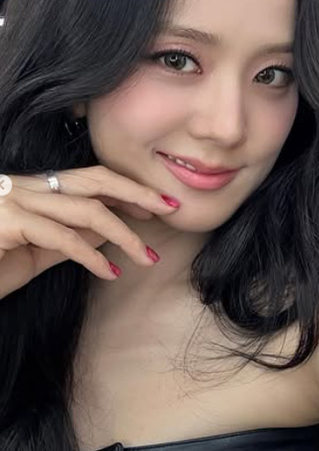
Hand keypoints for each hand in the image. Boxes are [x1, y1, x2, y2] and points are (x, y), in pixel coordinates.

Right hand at [0, 166, 178, 296]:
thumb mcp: (39, 251)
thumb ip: (72, 237)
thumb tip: (111, 229)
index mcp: (34, 189)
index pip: (91, 178)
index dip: (126, 188)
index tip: (158, 204)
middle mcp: (25, 187)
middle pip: (95, 181)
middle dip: (137, 192)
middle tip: (171, 207)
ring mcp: (15, 202)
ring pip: (87, 210)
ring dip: (125, 235)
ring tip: (148, 257)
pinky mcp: (8, 223)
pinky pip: (61, 237)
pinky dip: (93, 256)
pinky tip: (111, 272)